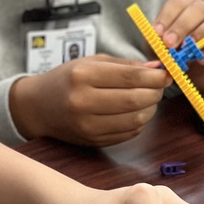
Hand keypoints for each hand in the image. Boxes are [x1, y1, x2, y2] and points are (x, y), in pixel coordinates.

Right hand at [10, 55, 170, 145]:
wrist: (38, 106)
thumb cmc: (66, 80)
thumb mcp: (90, 63)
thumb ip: (124, 65)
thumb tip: (157, 67)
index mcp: (82, 75)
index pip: (129, 76)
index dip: (154, 75)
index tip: (165, 72)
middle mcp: (83, 101)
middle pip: (135, 99)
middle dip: (155, 92)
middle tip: (159, 85)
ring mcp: (87, 125)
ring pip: (136, 119)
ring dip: (150, 108)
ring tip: (147, 98)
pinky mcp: (93, 140)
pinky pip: (128, 133)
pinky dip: (139, 122)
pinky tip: (134, 112)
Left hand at [153, 0, 203, 92]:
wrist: (195, 74)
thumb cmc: (175, 52)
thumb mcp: (161, 47)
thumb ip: (157, 42)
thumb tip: (156, 40)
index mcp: (187, 5)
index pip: (178, 3)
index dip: (167, 16)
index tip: (156, 32)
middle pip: (198, 9)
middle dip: (181, 26)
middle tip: (169, 42)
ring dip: (201, 34)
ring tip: (188, 48)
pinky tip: (202, 59)